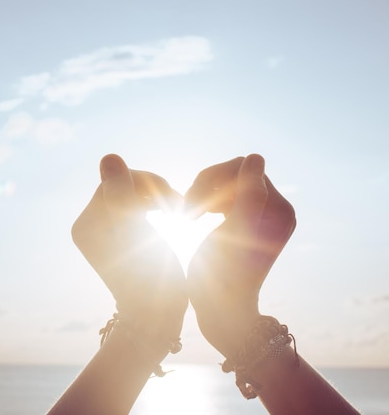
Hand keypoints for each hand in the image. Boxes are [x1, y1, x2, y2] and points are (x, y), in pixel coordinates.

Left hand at [72, 154, 187, 344]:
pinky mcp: (122, 240)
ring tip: (178, 211)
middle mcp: (89, 226)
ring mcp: (105, 233)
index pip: (117, 180)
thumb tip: (108, 156)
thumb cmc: (150, 278)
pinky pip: (139, 208)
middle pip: (124, 187)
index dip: (148, 183)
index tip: (173, 201)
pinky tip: (172, 216)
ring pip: (134, 196)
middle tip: (180, 206)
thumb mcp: (136, 231)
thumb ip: (121, 193)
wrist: (157, 317)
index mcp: (86, 223)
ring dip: (159, 198)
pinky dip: (158, 207)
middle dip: (154, 191)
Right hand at [185, 154, 295, 357]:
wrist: (220, 310)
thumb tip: (256, 156)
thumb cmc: (224, 275)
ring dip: (202, 194)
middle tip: (186, 210)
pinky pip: (223, 196)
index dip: (214, 178)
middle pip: (235, 173)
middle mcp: (275, 210)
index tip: (192, 204)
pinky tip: (194, 217)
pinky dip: (205, 202)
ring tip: (187, 215)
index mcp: (279, 209)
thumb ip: (248, 194)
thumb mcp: (234, 232)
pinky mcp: (244, 223)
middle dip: (207, 186)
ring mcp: (260, 217)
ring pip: (226, 183)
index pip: (244, 168)